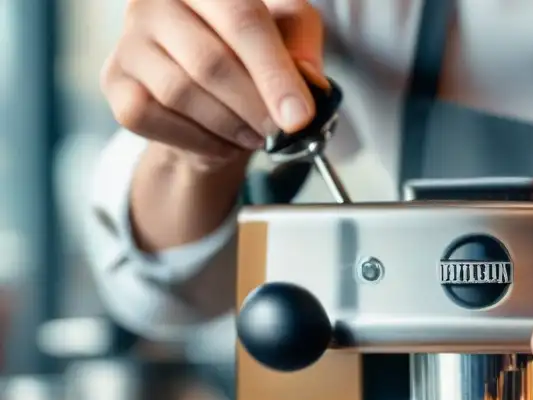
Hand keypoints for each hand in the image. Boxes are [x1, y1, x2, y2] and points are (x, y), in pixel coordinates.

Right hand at [101, 0, 324, 167]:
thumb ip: (302, 48)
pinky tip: (223, 141)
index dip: (274, 73)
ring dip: (230, 126)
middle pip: (211, 61)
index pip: (243, 18)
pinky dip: (199, 140)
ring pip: (181, 93)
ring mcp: (130, 38)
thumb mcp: (290, 37)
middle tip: (281, 131)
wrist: (212, 94)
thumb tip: (308, 82)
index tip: (299, 116)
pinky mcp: (115, 80)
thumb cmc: (251, 55)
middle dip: (255, 106)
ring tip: (256, 134)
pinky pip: (154, 118)